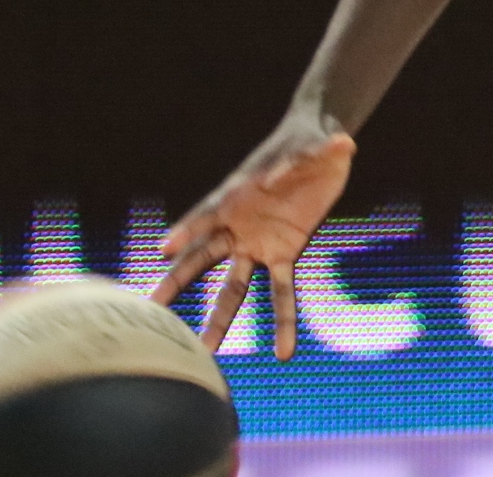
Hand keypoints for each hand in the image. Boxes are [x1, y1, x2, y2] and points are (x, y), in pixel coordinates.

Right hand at [154, 114, 357, 358]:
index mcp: (237, 193)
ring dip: (220, 317)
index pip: (207, 214)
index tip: (164, 248)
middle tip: (151, 307)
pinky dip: (282, 319)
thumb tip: (341, 145)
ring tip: (206, 350)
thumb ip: (327, 148)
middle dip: (178, 280)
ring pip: (232, 286)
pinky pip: (281, 290)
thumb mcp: (321, 143)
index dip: (187, 229)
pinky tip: (283, 352)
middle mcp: (239, 223)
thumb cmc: (313, 140)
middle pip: (202, 256)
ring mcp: (258, 243)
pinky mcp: (284, 253)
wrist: (321, 147)